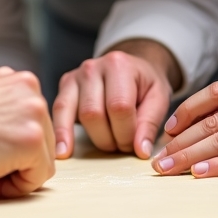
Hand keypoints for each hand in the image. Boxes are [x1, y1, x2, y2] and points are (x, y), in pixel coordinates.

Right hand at [0, 67, 53, 198]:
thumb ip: (0, 111)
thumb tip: (6, 138)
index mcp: (19, 81)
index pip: (30, 124)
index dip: (8, 150)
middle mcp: (32, 92)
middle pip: (39, 142)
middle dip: (11, 165)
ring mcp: (36, 116)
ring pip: (40, 161)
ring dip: (11, 179)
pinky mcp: (33, 142)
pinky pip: (36, 178)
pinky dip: (13, 189)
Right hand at [52, 41, 179, 159]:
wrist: (131, 66)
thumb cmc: (145, 84)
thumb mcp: (158, 97)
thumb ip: (150, 123)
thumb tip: (140, 151)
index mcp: (118, 65)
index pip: (119, 107)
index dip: (127, 133)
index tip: (135, 145)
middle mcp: (92, 67)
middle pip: (95, 114)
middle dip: (110, 139)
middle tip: (122, 145)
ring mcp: (75, 75)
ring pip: (78, 116)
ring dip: (95, 138)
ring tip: (107, 145)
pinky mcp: (65, 85)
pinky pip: (59, 111)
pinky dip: (61, 133)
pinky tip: (63, 152)